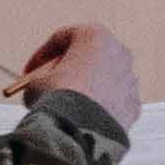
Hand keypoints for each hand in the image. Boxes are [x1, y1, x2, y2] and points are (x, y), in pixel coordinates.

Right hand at [14, 22, 148, 131]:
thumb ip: (39, 82)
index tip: (30, 71)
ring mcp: (130, 78)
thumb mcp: (35, 84)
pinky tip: (83, 119)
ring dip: (86, 89)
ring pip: (103, 80)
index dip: (41, 57)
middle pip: (88, 57)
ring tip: (66, 106)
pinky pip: (113, 102)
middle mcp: (119, 51)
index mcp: (94, 35)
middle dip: (68, 70)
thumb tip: (38, 92)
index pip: (62, 39)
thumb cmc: (59, 98)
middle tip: (49, 85)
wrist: (80, 129)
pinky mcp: (133, 104)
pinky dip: (100, 108)